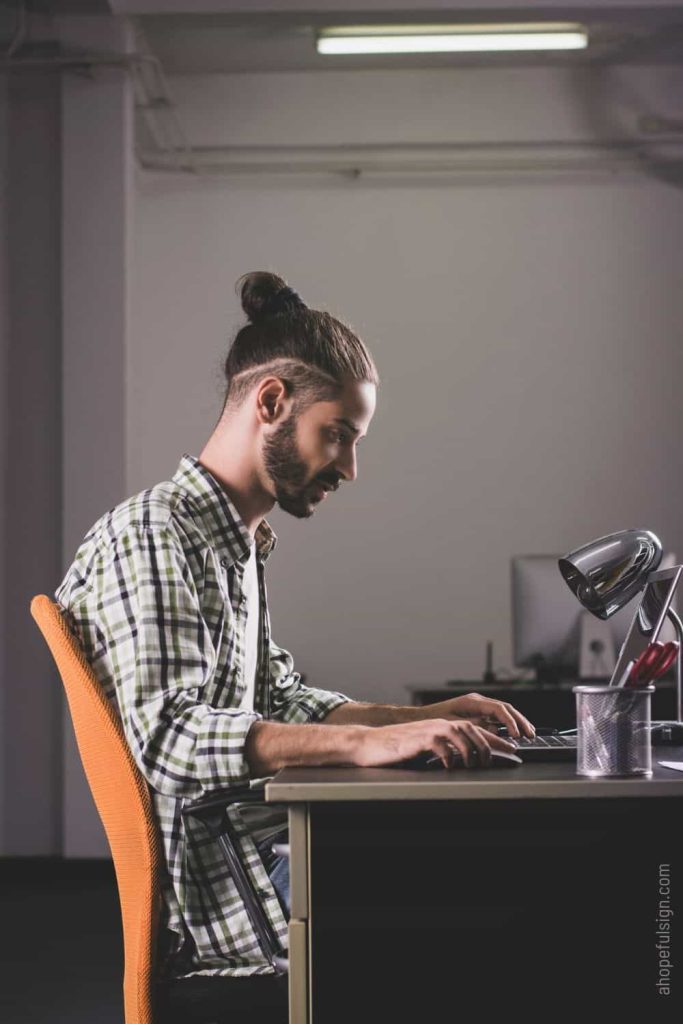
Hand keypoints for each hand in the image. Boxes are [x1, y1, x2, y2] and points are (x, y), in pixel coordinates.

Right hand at [353, 718, 519, 769]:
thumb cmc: (398, 749)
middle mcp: (442, 724)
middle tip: (497, 763)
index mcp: (445, 727)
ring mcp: (433, 729)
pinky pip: (444, 747)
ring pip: (464, 736)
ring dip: (474, 752)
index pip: (478, 732)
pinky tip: (450, 768)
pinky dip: (451, 758)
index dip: (497, 742)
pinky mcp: (422, 738)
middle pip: (476, 732)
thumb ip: (446, 751)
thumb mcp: (428, 749)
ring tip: (475, 766)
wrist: (373, 744)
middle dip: (492, 748)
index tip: (513, 752)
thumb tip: (468, 764)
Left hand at [425, 692, 534, 739]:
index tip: (516, 734)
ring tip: (528, 733)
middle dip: (520, 721)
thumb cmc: (435, 721)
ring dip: (517, 721)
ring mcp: (479, 705)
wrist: (421, 718)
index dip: (510, 721)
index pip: (498, 709)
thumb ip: (476, 727)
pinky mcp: (478, 712)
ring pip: (504, 711)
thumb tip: (495, 730)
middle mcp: (478, 701)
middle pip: (506, 708)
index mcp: (473, 701)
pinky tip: (515, 732)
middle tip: (531, 734)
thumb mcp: (456, 725)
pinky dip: (508, 723)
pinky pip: (497, 716)